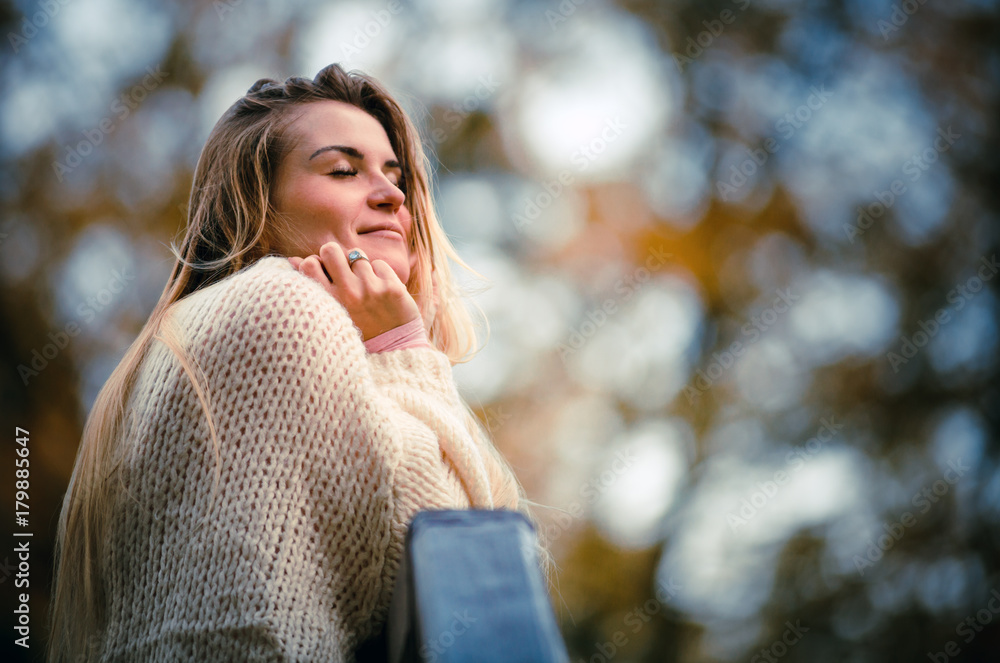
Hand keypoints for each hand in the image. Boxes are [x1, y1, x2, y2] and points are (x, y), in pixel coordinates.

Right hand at [289, 242, 420, 340]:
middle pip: (330, 250)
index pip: (309, 264)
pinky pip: (379, 264)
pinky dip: (379, 274)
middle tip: (341, 269)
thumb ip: (311, 287)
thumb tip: (293, 260)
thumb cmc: (355, 330)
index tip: (324, 273)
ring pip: (357, 255)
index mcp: (329, 302)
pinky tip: (381, 292)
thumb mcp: (329, 314)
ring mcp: (372, 289)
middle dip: (334, 255)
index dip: (316, 263)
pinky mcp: (392, 287)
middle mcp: (349, 294)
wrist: (392, 351)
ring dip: (359, 268)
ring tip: (364, 288)